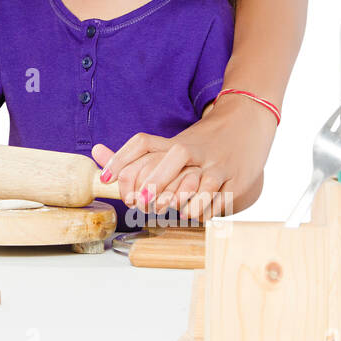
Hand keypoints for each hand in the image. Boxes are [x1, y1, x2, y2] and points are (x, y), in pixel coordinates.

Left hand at [92, 94, 276, 221]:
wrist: (246, 126)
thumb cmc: (198, 146)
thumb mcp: (167, 147)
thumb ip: (133, 155)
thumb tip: (94, 151)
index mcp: (173, 142)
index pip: (144, 143)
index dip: (122, 158)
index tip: (106, 178)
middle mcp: (194, 150)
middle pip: (174, 156)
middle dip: (156, 181)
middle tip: (141, 200)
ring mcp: (216, 164)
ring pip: (199, 181)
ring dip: (182, 200)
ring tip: (171, 209)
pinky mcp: (236, 179)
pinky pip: (219, 198)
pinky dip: (205, 210)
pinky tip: (196, 214)